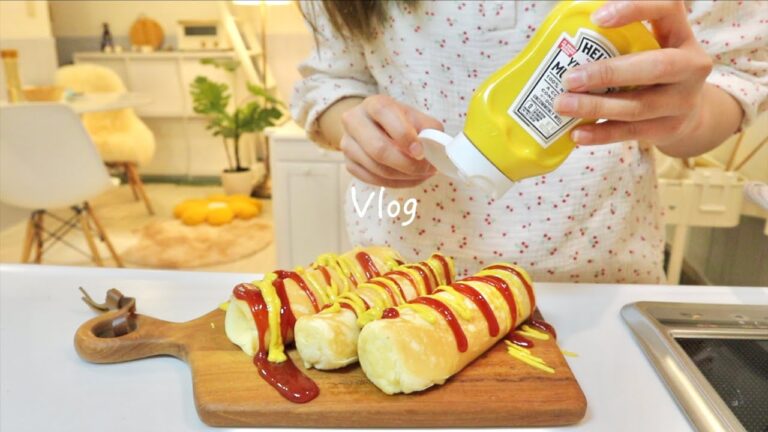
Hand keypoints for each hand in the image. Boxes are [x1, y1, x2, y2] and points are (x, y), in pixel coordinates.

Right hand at [340, 95, 440, 187]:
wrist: (371, 127)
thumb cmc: (397, 121)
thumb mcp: (415, 117)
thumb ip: (428, 128)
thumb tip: (436, 149)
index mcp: (373, 104)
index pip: (385, 115)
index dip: (404, 135)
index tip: (421, 151)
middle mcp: (354, 121)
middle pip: (378, 149)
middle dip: (407, 164)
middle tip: (426, 169)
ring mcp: (348, 144)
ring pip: (377, 168)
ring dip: (404, 176)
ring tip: (422, 174)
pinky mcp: (349, 164)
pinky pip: (373, 180)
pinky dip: (396, 183)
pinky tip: (410, 179)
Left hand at [554, 1, 712, 148]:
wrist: (691, 114)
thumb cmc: (654, 71)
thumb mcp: (649, 47)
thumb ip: (620, 37)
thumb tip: (568, 27)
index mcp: (681, 35)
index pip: (668, 9)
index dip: (636, 9)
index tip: (598, 18)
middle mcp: (690, 66)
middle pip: (656, 67)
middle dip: (608, 73)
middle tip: (569, 78)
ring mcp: (683, 101)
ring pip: (638, 106)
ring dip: (596, 107)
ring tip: (562, 105)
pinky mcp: (669, 129)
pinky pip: (631, 132)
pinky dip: (601, 133)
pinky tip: (576, 133)